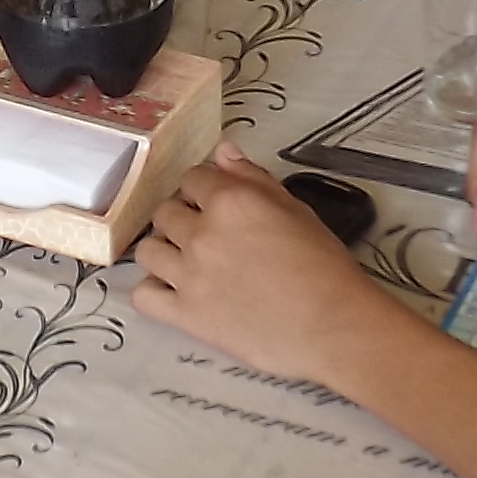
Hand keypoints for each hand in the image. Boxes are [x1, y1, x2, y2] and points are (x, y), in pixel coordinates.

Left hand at [130, 143, 409, 379]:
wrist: (333, 326)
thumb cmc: (324, 267)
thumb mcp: (297, 210)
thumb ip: (254, 178)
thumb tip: (223, 151)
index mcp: (230, 201)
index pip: (192, 178)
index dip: (204, 189)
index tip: (216, 204)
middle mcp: (202, 233)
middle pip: (164, 212)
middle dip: (182, 218)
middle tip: (206, 236)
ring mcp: (188, 276)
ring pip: (147, 251)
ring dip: (164, 251)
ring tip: (187, 263)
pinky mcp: (185, 315)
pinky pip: (143, 297)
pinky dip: (153, 293)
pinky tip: (174, 292)